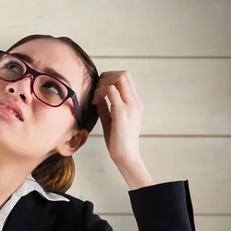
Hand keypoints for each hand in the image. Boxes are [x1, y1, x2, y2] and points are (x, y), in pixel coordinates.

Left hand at [92, 71, 153, 188]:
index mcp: (135, 103)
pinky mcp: (121, 112)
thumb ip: (106, 107)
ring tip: (95, 97)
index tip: (98, 90)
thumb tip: (97, 97)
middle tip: (95, 90)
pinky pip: (110, 91)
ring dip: (103, 84)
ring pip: (119, 78)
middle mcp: (135, 102)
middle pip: (123, 74)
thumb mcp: (111, 120)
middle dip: (105, 77)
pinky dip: (100, 92)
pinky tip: (94, 102)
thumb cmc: (118, 141)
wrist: (126, 156)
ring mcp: (130, 106)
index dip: (110, 78)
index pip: (126, 78)